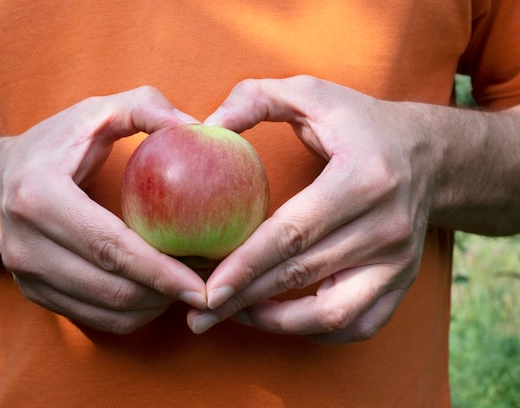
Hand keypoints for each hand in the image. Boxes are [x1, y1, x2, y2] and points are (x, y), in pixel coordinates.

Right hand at [0, 87, 206, 333]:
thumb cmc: (53, 146)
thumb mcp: (93, 113)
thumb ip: (144, 107)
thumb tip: (196, 128)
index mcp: (38, 198)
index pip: (109, 246)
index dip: (160, 270)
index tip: (203, 285)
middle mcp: (26, 245)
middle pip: (112, 288)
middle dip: (167, 294)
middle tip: (209, 285)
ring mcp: (27, 277)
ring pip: (108, 312)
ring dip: (156, 307)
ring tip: (189, 287)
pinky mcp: (36, 295)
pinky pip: (96, 320)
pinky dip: (135, 314)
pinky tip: (159, 294)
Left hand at [188, 76, 439, 342]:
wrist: (427, 154)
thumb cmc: (359, 124)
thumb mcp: (312, 94)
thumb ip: (255, 98)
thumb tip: (205, 128)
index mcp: (363, 177)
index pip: (294, 232)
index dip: (247, 264)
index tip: (208, 288)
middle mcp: (387, 225)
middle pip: (303, 275)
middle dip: (245, 300)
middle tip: (200, 313)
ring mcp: (398, 260)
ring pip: (332, 314)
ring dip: (276, 322)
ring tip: (232, 316)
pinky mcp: (401, 281)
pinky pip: (357, 325)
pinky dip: (314, 330)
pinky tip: (278, 318)